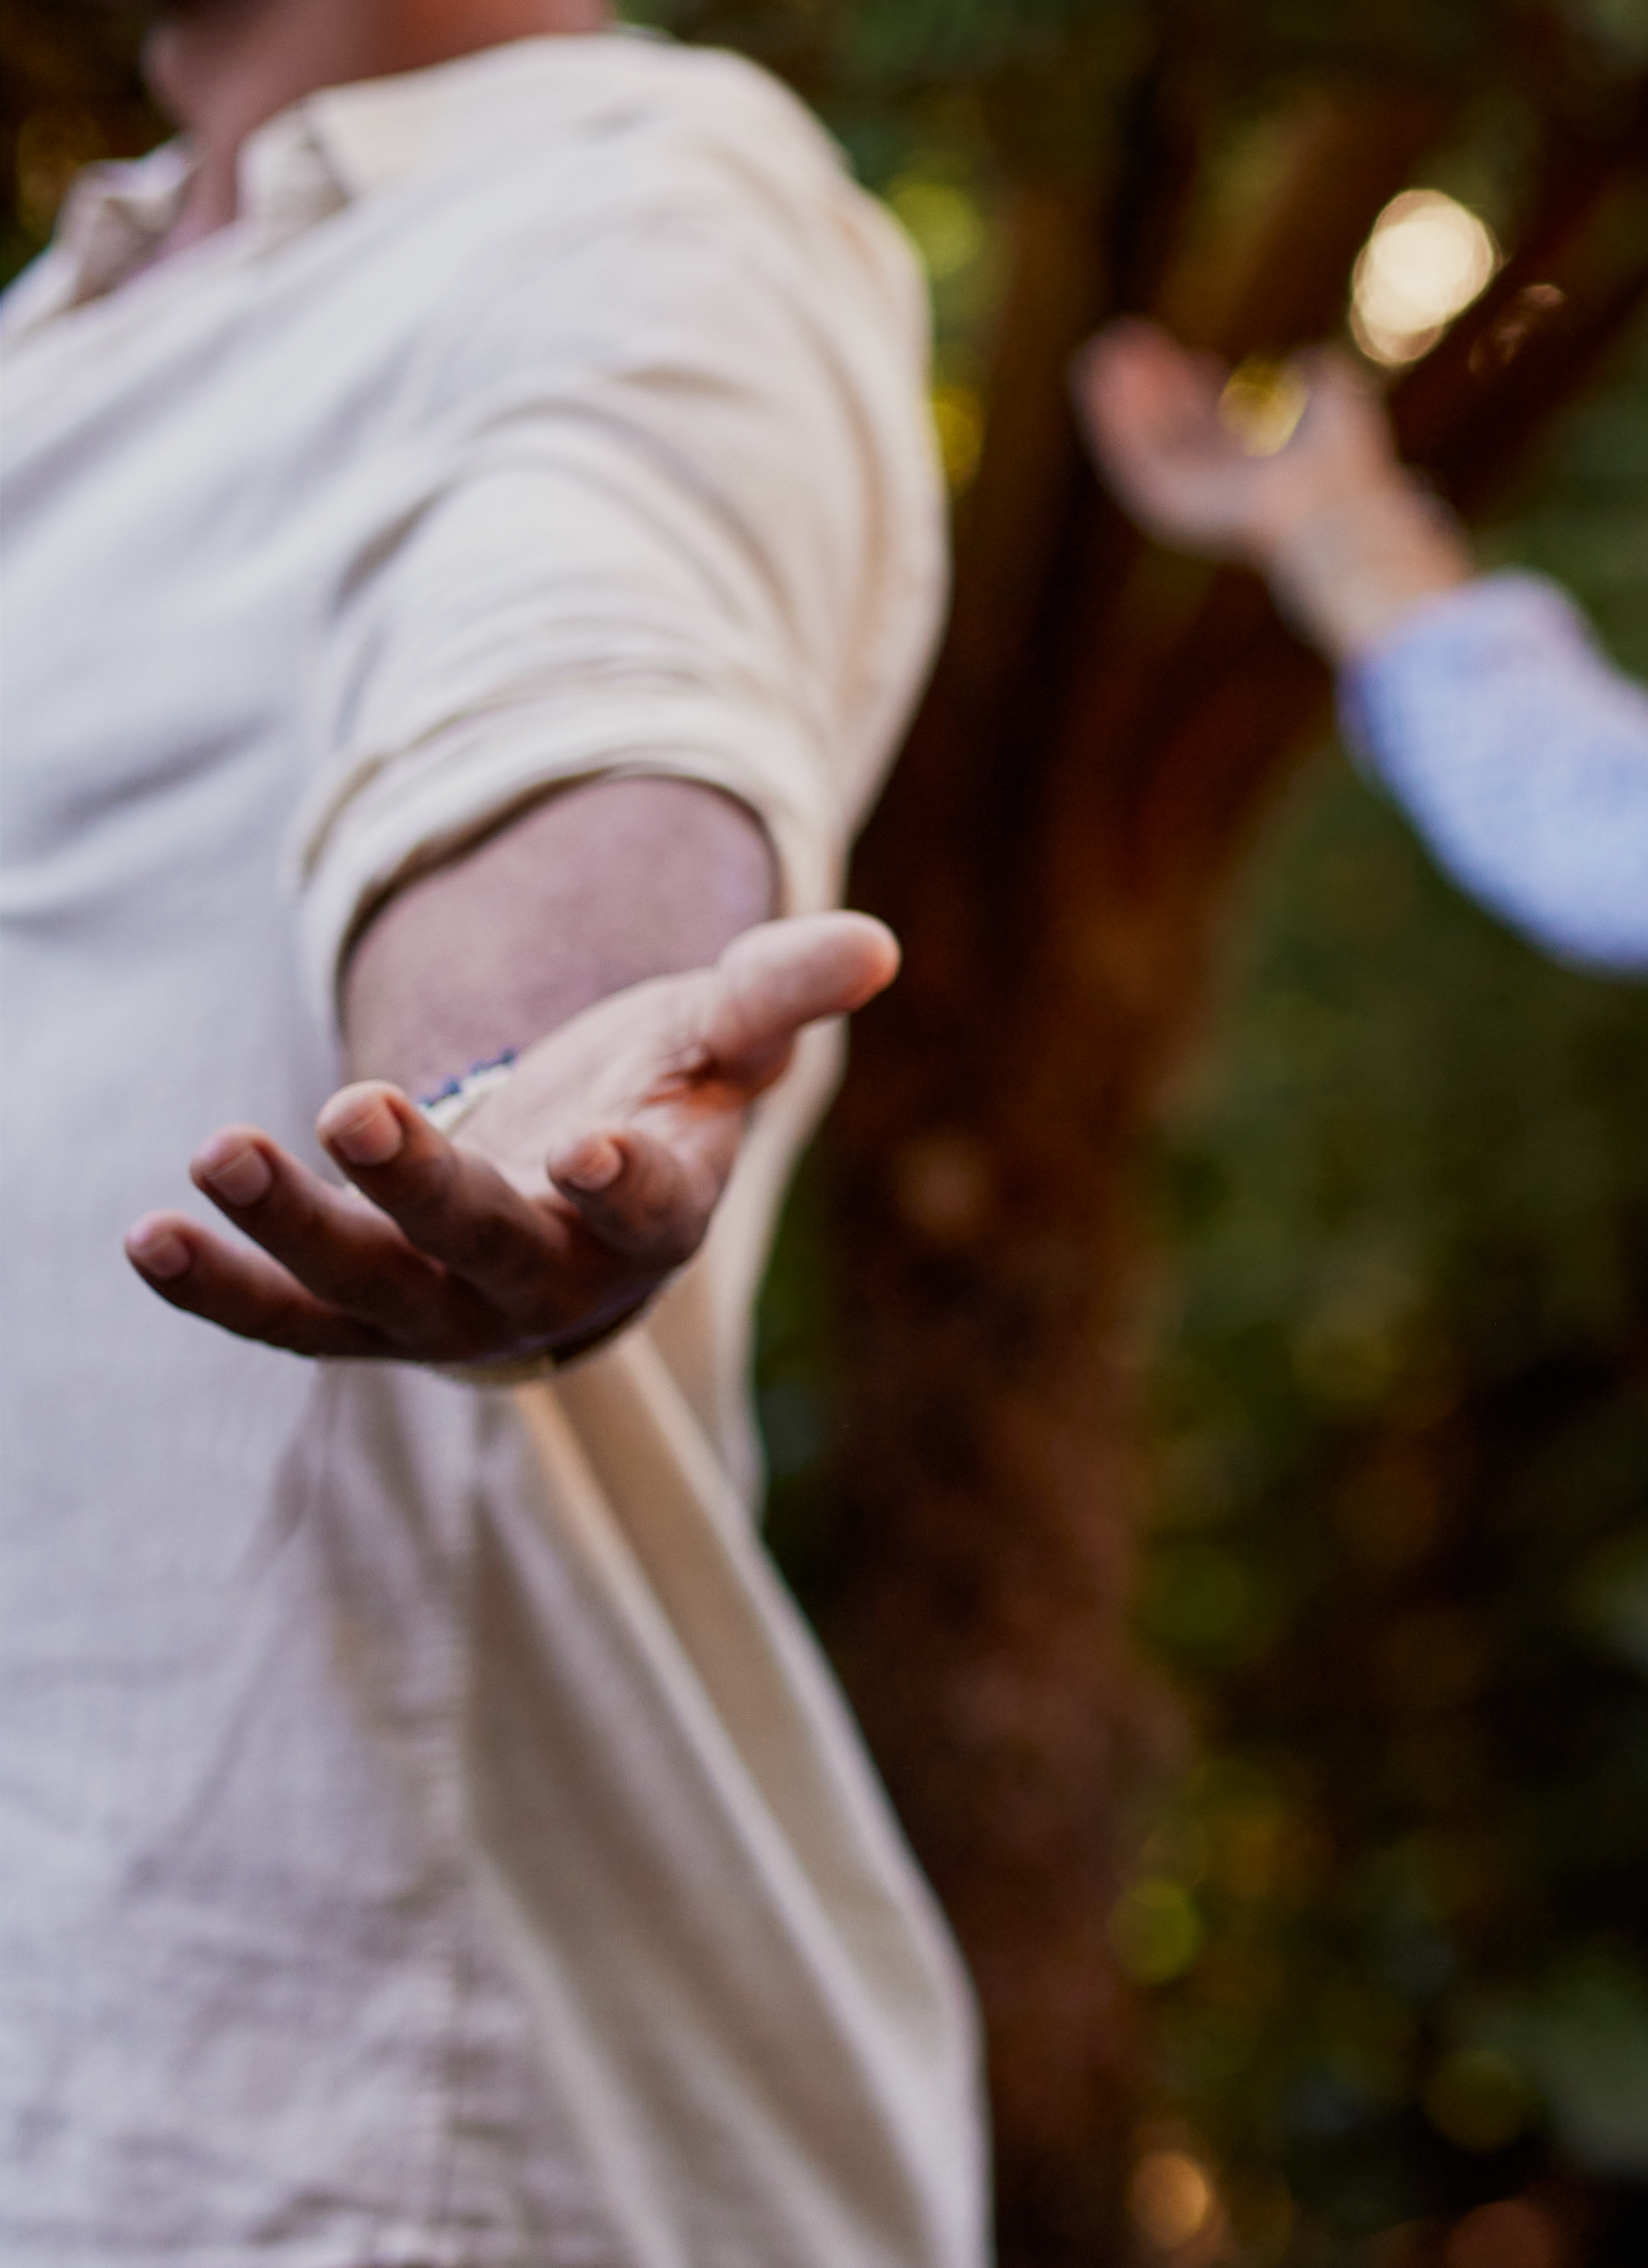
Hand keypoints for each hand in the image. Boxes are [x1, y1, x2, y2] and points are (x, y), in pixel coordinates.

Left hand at [125, 913, 899, 1366]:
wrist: (568, 1189)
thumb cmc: (657, 1094)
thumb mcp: (720, 1030)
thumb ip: (783, 989)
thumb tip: (878, 945)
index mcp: (656, 1213)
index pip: (650, 1213)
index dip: (625, 1187)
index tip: (593, 1149)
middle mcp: (553, 1280)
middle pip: (487, 1249)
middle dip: (419, 1187)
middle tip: (353, 1105)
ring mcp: (449, 1311)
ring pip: (366, 1288)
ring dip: (289, 1226)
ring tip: (217, 1150)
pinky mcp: (362, 1321)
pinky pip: (285, 1322)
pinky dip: (219, 1287)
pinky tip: (150, 1234)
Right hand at [1073, 322, 1468, 653]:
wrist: (1331, 503)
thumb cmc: (1345, 457)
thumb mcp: (1339, 398)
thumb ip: (1322, 374)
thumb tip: (1306, 360)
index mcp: (1260, 462)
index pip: (1221, 425)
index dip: (1204, 391)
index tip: (1198, 359)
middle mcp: (1224, 481)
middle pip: (1177, 430)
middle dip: (1155, 388)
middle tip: (1134, 344)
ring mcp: (1195, 494)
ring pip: (1148, 440)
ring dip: (1122, 399)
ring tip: (1105, 352)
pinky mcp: (1168, 503)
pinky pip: (1131, 456)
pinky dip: (1112, 419)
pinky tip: (1101, 377)